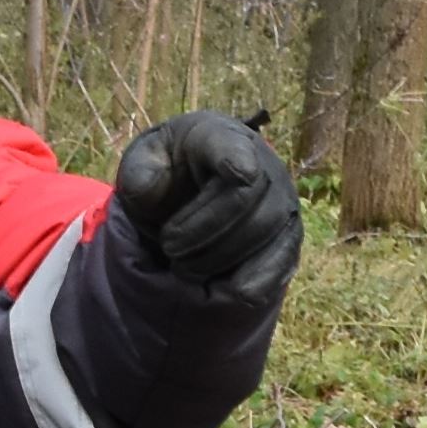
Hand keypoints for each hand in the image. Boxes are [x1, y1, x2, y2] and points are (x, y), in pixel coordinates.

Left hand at [112, 109, 301, 305]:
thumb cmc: (165, 175)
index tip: (235, 175)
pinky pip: (283, 260)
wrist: (187, 195)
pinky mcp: (287, 236)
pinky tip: (225, 290)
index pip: (237, 151)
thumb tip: (152, 188)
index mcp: (221, 137)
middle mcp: (263, 165)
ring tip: (186, 269)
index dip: (238, 163)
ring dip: (222, 259)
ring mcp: (281, 201)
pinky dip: (254, 280)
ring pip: (268, 233)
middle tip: (169, 249)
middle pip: (250, 202)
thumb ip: (139, 172)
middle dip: (205, 233)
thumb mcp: (142, 165)